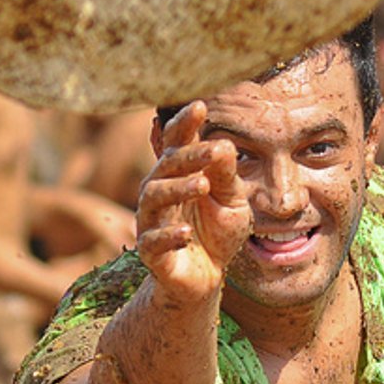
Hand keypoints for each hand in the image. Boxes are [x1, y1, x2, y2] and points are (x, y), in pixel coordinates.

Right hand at [133, 103, 250, 301]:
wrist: (207, 278)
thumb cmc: (217, 232)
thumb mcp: (233, 201)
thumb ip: (227, 176)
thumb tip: (223, 144)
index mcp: (178, 175)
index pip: (176, 143)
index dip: (184, 124)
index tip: (200, 106)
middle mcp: (158, 192)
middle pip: (165, 165)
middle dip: (189, 155)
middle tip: (215, 150)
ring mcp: (151, 221)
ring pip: (153, 197)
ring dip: (177, 189)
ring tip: (203, 187)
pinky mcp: (150, 252)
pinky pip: (152, 241)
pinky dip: (169, 235)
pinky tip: (186, 232)